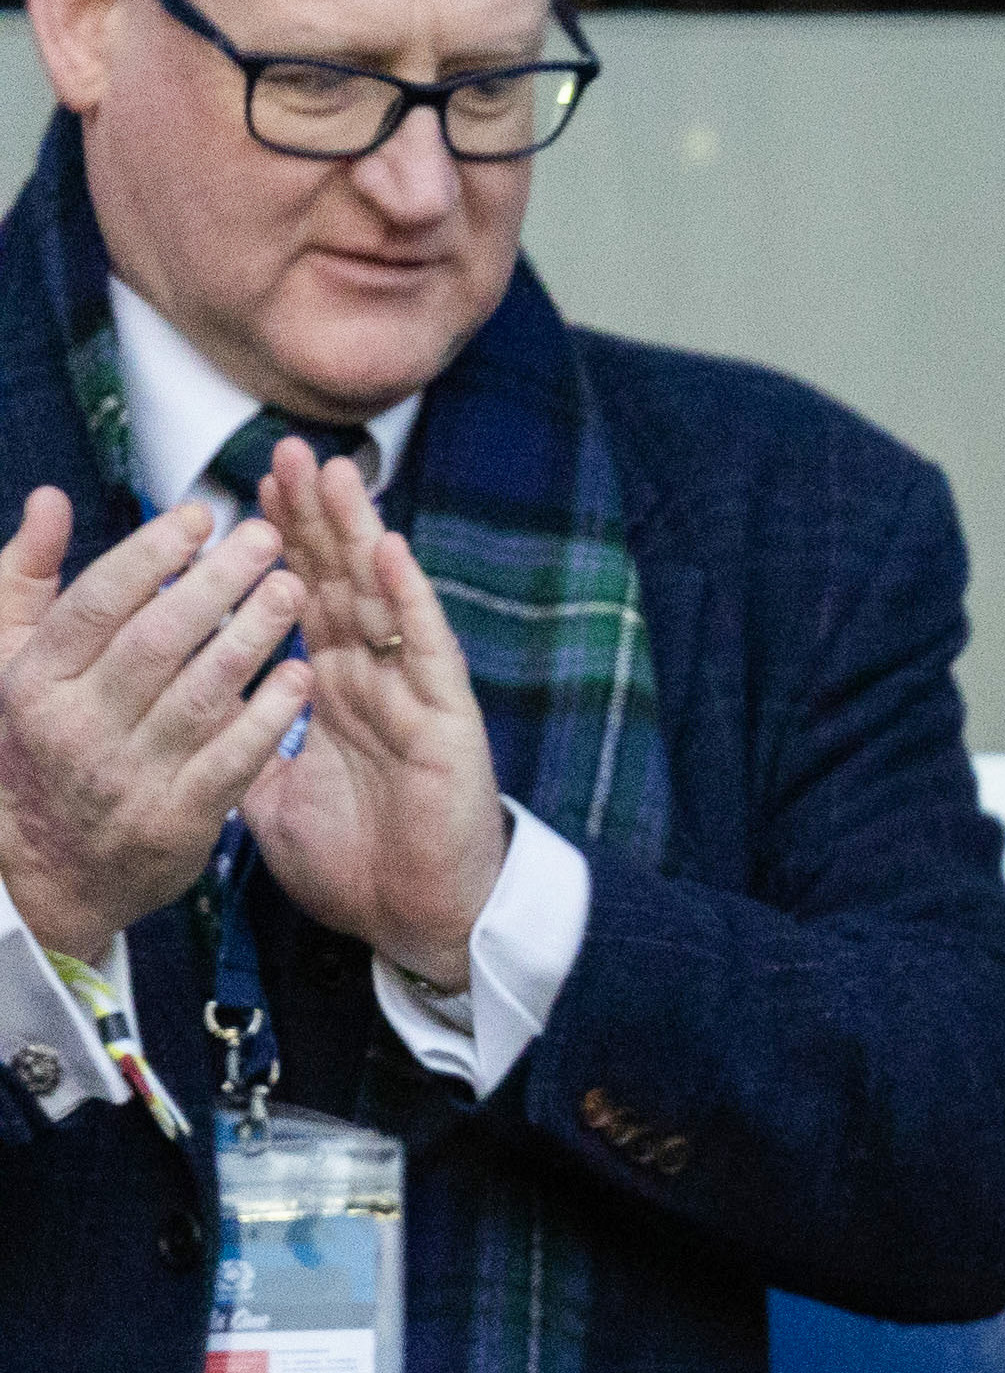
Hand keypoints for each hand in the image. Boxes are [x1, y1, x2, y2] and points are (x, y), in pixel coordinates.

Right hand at [0, 489, 308, 951]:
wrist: (47, 865)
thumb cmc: (37, 739)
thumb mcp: (8, 657)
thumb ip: (28, 577)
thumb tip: (50, 498)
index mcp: (35, 680)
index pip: (97, 602)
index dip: (151, 553)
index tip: (202, 516)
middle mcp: (78, 726)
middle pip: (157, 641)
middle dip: (217, 583)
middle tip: (269, 539)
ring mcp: (129, 776)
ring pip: (202, 694)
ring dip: (254, 636)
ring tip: (295, 588)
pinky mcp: (177, 820)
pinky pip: (233, 759)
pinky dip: (270, 716)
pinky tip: (303, 674)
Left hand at [234, 445, 506, 985]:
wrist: (420, 923)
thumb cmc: (357, 865)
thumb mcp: (269, 800)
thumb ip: (240, 746)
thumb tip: (190, 711)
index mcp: (333, 693)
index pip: (302, 600)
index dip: (276, 545)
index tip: (246, 490)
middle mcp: (374, 681)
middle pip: (339, 580)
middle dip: (312, 516)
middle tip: (285, 450)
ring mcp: (412, 695)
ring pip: (382, 599)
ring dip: (359, 534)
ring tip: (334, 473)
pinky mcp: (447, 722)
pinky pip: (426, 651)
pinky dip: (410, 600)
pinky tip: (391, 552)